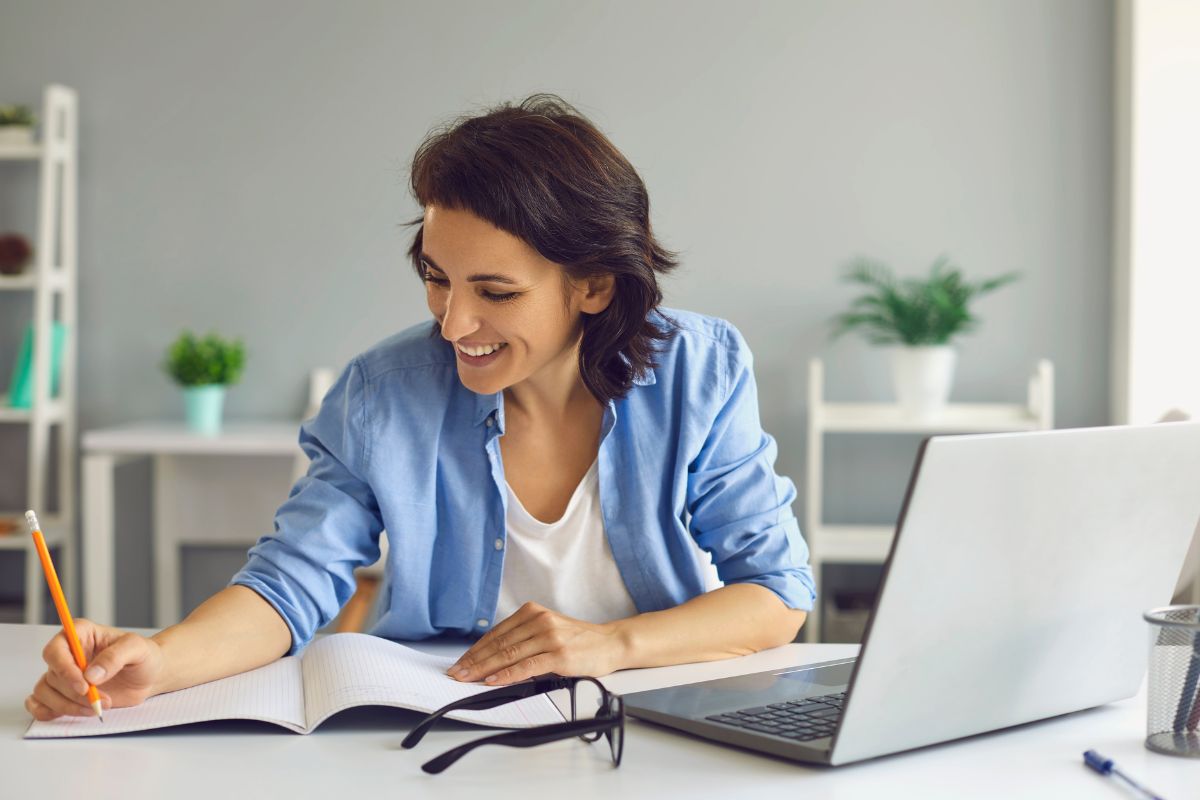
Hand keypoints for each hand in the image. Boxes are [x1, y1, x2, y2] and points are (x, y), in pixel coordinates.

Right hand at [26, 619, 164, 720]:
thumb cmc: (144, 656)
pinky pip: (42, 705)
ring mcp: (64, 675)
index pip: (56, 650)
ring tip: (98, 707)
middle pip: (53, 675)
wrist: (150, 675)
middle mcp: (68, 654)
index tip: (84, 685)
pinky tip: (75, 712)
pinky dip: (52, 713)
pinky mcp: (64, 694)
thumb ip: (115, 656)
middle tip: (100, 699)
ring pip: (45, 692)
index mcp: (80, 634)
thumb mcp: (137, 648)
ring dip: (68, 706)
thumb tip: (91, 675)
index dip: (64, 669)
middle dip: (74, 693)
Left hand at [447, 602, 627, 685]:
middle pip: (498, 644)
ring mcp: (549, 637)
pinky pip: (527, 666)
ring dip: (484, 669)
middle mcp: (539, 621)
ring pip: (509, 654)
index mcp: (532, 612)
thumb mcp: (548, 630)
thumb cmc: (579, 641)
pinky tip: (494, 680)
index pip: (496, 633)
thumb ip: (523, 638)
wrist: (610, 643)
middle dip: (474, 661)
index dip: (475, 650)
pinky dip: (507, 675)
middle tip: (456, 673)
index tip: (460, 662)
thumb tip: (492, 658)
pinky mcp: (559, 655)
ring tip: (468, 679)